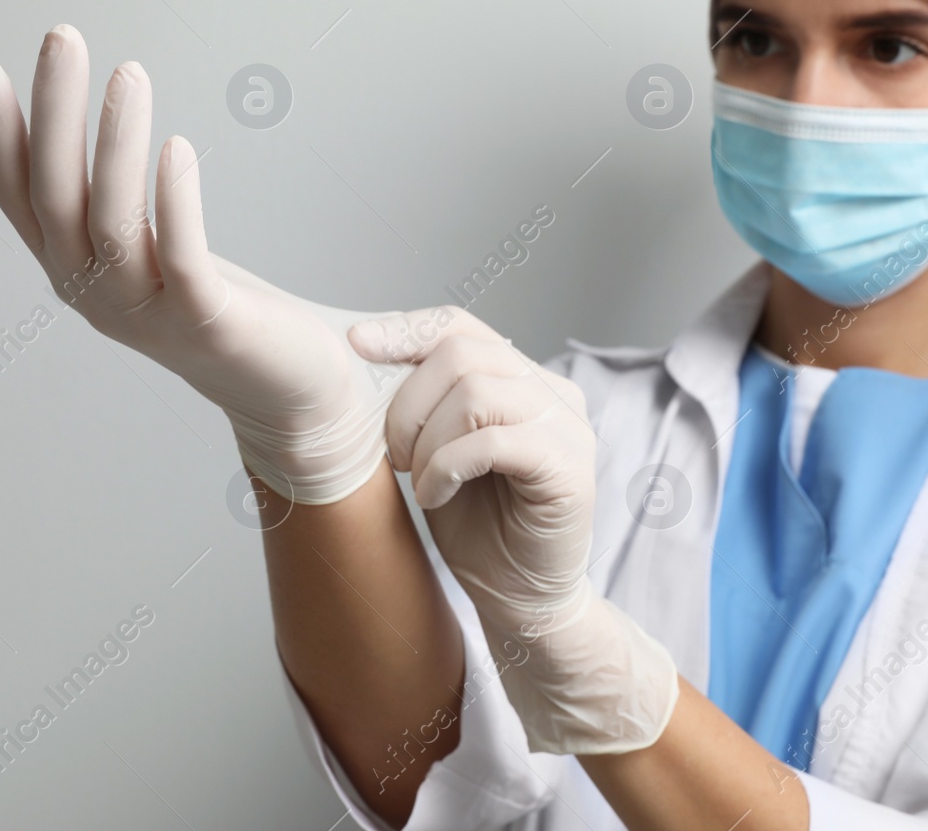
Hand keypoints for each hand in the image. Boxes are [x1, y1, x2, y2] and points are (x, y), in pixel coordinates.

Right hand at [0, 24, 411, 502]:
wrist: (287, 387)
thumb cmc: (215, 303)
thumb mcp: (146, 246)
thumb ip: (109, 198)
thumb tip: (91, 109)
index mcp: (73, 270)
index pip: (18, 196)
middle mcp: (94, 294)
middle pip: (57, 196)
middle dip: (55, 113)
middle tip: (62, 37)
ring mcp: (147, 313)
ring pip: (114, 221)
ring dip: (117, 142)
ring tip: (130, 72)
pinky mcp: (205, 323)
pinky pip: (181, 258)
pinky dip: (174, 201)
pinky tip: (177, 146)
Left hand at [348, 306, 679, 753]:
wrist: (519, 600)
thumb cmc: (478, 529)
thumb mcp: (436, 451)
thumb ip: (425, 402)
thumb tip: (365, 353)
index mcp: (521, 378)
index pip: (460, 327)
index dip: (405, 330)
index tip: (356, 345)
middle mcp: (553, 392)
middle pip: (462, 353)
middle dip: (408, 403)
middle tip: (394, 456)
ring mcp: (568, 427)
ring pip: (477, 392)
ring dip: (428, 441)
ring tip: (419, 481)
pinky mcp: (571, 468)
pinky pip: (494, 440)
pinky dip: (448, 466)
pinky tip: (436, 495)